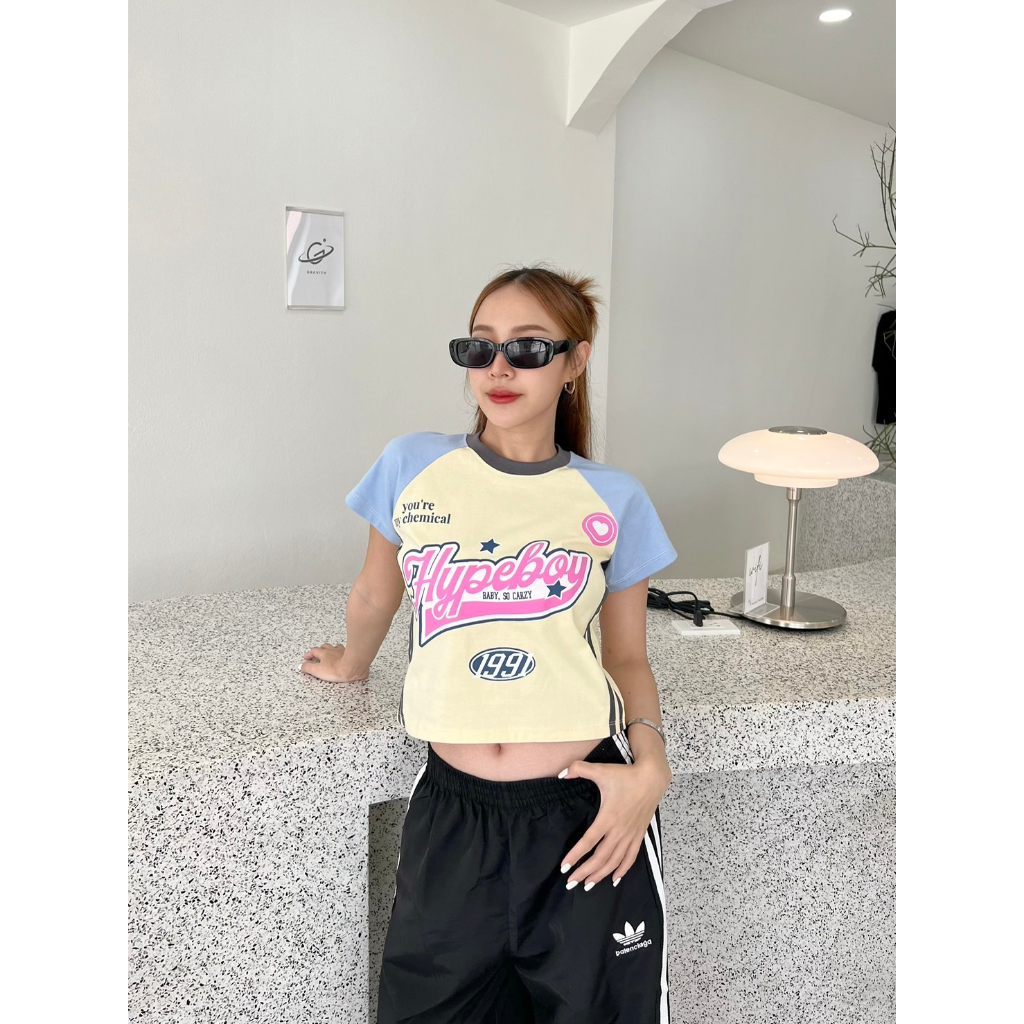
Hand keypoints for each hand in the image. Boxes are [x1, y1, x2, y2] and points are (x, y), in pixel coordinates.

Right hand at [299, 642, 368, 682]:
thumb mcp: (317, 670)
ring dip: (331, 649)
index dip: (309, 654)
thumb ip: (308, 667)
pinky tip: (343, 654)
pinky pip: (345, 650)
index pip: (313, 651)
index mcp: (324, 653)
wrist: (352, 667)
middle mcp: (333, 650)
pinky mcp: (350, 654)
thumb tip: (301, 666)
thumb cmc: (336, 669)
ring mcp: (342, 651)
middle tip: (317, 654)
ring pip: (335, 647)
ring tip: (330, 652)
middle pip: (324, 646)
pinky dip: (342, 652)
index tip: (306, 658)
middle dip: (320, 650)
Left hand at [558, 758, 669, 889]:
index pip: (589, 841)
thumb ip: (578, 769)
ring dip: (601, 874)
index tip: (564, 867)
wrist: (652, 778)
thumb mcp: (600, 769)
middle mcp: (619, 830)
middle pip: (600, 857)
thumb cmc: (625, 775)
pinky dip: (622, 870)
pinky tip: (614, 879)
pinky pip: (630, 858)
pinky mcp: (639, 835)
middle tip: (571, 882)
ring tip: (588, 885)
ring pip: (615, 861)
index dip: (576, 855)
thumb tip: (561, 774)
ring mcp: (630, 835)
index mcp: (608, 817)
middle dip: (585, 872)